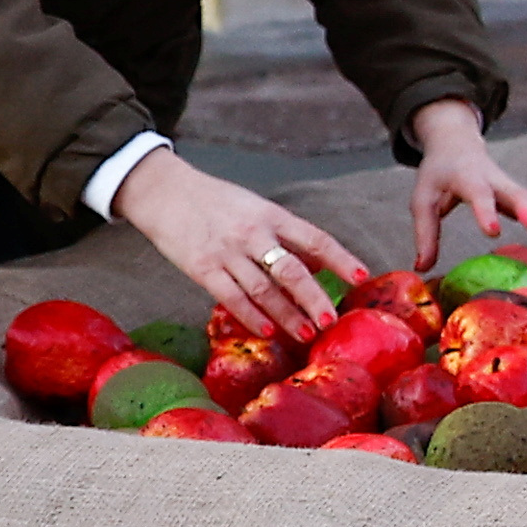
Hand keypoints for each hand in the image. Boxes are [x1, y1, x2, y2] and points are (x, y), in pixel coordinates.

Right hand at [116, 147, 368, 342]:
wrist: (165, 192)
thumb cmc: (218, 202)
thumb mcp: (258, 208)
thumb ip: (287, 235)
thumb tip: (322, 262)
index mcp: (272, 215)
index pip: (314, 237)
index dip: (340, 258)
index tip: (361, 277)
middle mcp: (253, 233)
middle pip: (291, 269)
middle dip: (314, 297)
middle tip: (331, 320)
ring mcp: (226, 252)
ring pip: (263, 289)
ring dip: (287, 314)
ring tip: (306, 334)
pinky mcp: (202, 269)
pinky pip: (232, 298)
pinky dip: (252, 316)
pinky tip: (270, 330)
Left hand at [408, 101, 526, 275]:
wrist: (456, 144)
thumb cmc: (439, 173)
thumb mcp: (423, 199)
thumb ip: (425, 232)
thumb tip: (422, 267)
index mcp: (468, 177)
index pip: (479, 193)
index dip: (486, 211)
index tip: (493, 232)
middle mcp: (495, 180)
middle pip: (518, 195)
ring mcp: (509, 186)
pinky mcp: (517, 196)